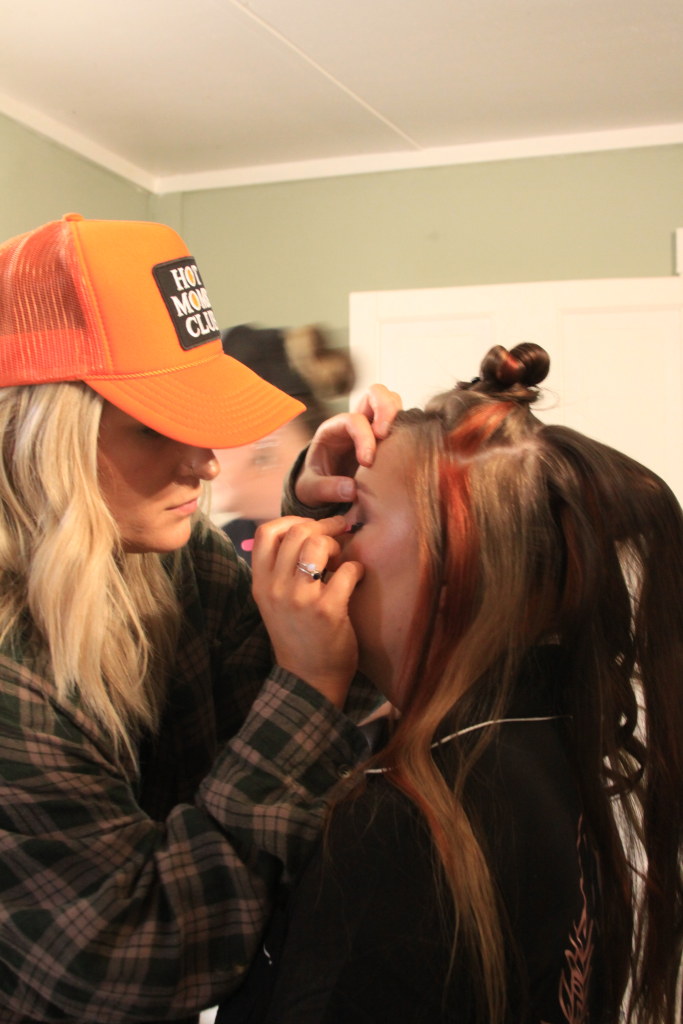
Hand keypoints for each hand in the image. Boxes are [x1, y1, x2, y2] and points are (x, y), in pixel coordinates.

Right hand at [251, 515, 363, 708]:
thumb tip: (305, 530)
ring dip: (337, 546)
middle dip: (322, 528)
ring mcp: (300, 599)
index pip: (265, 532)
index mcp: (260, 583)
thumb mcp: (275, 601)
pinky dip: (357, 569)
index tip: (311, 528)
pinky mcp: (327, 610)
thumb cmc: (298, 634)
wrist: (309, 679)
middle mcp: (275, 588)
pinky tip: (356, 578)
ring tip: (341, 561)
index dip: (292, 521)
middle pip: (296, 532)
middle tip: (337, 536)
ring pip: (318, 544)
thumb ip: (281, 569)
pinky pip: (347, 569)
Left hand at [295, 383, 401, 506]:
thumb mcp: (311, 489)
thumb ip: (326, 489)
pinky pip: (402, 422)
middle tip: (386, 436)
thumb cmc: (315, 484)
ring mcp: (373, 426)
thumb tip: (352, 489)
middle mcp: (355, 421)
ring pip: (393, 401)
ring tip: (400, 441)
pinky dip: (408, 428)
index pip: (353, 420)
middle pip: (375, 393)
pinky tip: (407, 448)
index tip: (367, 462)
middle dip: (386, 408)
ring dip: (399, 415)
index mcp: (334, 429)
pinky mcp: (387, 437)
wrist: (323, 488)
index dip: (363, 437)